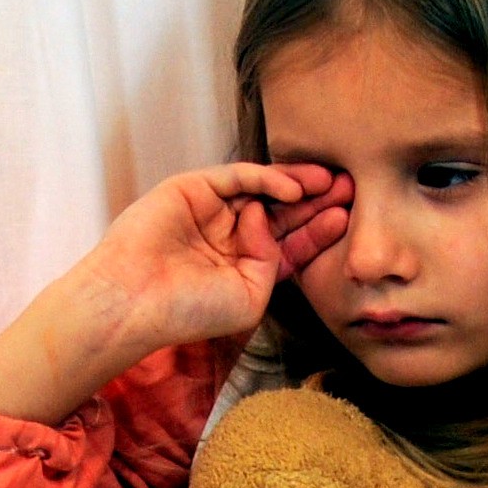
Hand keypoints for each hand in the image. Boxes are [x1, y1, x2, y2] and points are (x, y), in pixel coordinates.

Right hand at [83, 162, 353, 352]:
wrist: (136, 301)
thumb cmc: (188, 311)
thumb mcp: (250, 297)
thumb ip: (272, 262)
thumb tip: (265, 218)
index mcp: (244, 267)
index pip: (291, 243)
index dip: (320, 230)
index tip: (350, 220)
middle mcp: (230, 236)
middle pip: (283, 211)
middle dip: (317, 200)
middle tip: (352, 187)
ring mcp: (212, 211)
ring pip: (264, 189)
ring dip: (298, 184)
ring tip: (329, 182)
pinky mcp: (193, 189)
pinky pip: (238, 177)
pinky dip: (267, 178)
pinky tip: (292, 187)